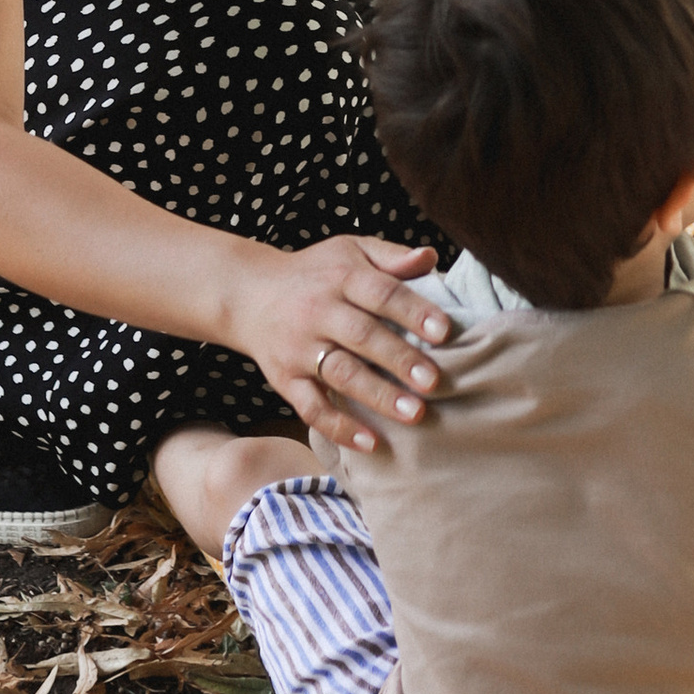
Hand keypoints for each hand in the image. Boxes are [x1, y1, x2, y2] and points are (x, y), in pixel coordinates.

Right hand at [232, 236, 453, 456]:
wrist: (249, 294)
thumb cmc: (316, 273)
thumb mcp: (350, 251)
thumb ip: (391, 256)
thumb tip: (430, 257)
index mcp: (341, 277)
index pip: (381, 292)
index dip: (413, 311)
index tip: (444, 332)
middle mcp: (318, 311)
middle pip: (362, 336)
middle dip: (399, 359)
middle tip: (434, 381)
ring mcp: (299, 348)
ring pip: (340, 374)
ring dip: (378, 396)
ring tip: (414, 414)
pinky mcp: (285, 380)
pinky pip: (311, 407)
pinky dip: (339, 427)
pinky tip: (371, 442)